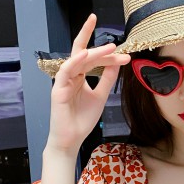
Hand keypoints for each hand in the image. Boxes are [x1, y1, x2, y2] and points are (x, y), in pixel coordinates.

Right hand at [46, 13, 130, 151]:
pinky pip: (65, 71)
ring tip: (110, 48)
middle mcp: (71, 75)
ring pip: (78, 60)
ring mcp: (64, 81)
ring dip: (94, 53)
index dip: (108, 56)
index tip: (126, 57)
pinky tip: (85, 54)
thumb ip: (107, 79)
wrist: (72, 138)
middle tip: (116, 44)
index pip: (93, 60)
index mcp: (79, 76)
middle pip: (85, 55)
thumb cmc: (83, 119)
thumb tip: (117, 62)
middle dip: (100, 48)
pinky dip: (75, 61)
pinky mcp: (58, 89)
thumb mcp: (100, 96)